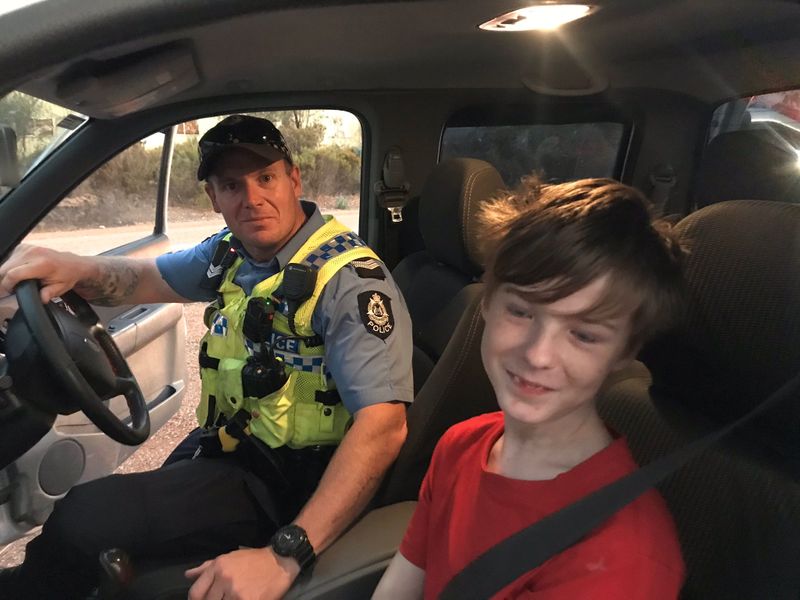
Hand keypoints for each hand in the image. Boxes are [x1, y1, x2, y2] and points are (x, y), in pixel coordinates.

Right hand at [0, 244, 85, 301]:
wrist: (72, 263)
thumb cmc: (66, 276)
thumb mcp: (60, 288)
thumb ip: (49, 293)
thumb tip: (42, 299)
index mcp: (42, 264)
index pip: (13, 274)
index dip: (8, 285)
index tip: (11, 291)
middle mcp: (33, 253)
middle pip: (5, 269)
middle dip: (6, 280)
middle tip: (15, 288)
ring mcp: (28, 248)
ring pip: (5, 263)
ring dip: (8, 273)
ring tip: (19, 280)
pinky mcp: (24, 246)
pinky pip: (9, 258)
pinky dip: (11, 266)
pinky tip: (21, 271)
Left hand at [186, 546, 300, 599]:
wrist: (280, 561)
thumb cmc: (254, 560)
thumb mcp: (229, 558)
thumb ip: (206, 568)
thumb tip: (188, 575)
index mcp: (218, 567)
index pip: (195, 593)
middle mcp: (224, 578)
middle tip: (223, 598)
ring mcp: (236, 592)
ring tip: (234, 598)